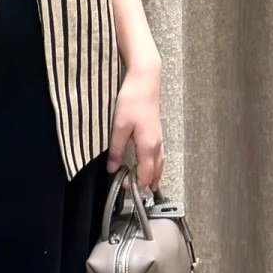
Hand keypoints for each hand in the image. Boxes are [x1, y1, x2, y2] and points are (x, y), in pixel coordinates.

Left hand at [107, 64, 163, 193]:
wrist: (145, 81)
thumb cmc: (132, 101)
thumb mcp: (118, 126)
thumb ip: (116, 149)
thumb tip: (113, 168)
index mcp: (148, 146)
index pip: (145, 173)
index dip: (137, 184)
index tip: (126, 189)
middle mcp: (157, 145)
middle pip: (155, 171)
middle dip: (146, 183)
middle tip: (135, 191)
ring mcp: (159, 138)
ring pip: (159, 164)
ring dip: (152, 175)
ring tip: (146, 186)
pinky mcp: (157, 132)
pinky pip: (159, 156)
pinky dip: (155, 166)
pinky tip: (149, 165)